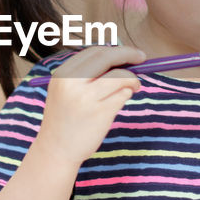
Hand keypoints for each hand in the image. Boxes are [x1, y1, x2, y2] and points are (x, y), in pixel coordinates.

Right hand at [37, 46, 144, 166]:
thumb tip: (122, 58)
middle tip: (143, 58)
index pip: (94, 51)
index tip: (129, 53)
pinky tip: (120, 102)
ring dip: (132, 79)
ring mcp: (86, 98)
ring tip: (133, 87)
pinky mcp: (100, 113)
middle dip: (129, 54)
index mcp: (63, 74)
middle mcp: (72, 82)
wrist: (56, 150)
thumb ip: (87, 74)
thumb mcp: (66, 90)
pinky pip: (123, 95)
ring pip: (120, 76)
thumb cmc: (66, 119)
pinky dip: (127, 94)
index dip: (115, 50)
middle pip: (107, 57)